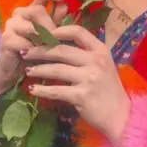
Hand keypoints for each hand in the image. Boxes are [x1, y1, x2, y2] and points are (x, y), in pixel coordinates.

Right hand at [0, 0, 67, 95]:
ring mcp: (11, 25)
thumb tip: (65, 6)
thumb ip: (56, 21)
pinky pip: (25, 43)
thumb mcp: (49, 35)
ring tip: (48, 49)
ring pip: (31, 28)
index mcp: (31, 9)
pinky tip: (36, 56)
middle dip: (50, 26)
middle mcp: (19, 13)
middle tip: (56, 40)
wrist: (14, 69)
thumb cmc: (34, 50)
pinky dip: (34, 50)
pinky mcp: (6, 39)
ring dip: (42, 40)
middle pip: (37, 11)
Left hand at [23, 25, 130, 146]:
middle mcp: (96, 61)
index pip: (78, 31)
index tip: (43, 34)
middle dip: (40, 50)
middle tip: (25, 52)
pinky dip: (42, 90)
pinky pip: (56, 90)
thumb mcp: (103, 65)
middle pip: (61, 50)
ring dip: (38, 69)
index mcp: (101, 50)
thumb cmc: (109, 89)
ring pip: (56, 69)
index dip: (58, 30)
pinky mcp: (82, 95)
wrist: (120, 116)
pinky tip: (33, 89)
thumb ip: (86, 54)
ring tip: (27, 70)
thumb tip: (58, 45)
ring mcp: (89, 78)